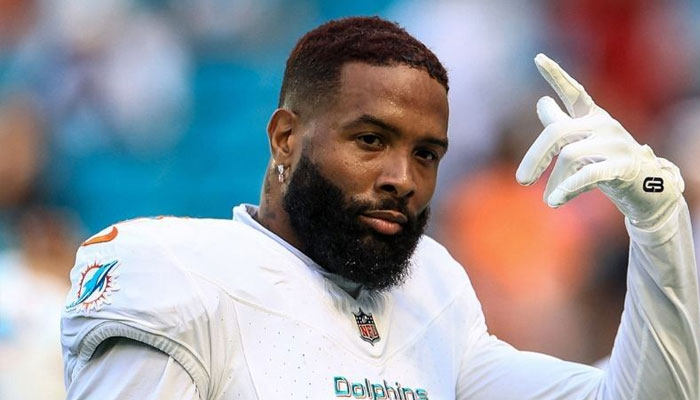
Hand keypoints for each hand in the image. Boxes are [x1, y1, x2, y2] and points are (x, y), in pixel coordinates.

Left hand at [515, 53, 683, 229]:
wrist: (648, 190)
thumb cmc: (609, 164)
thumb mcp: (584, 143)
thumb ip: (562, 123)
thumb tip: (542, 100)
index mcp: (592, 117)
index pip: (574, 92)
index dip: (556, 75)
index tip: (539, 59)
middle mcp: (604, 124)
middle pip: (557, 132)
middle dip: (535, 157)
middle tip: (522, 180)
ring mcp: (615, 143)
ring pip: (569, 155)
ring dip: (555, 181)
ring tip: (548, 200)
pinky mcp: (624, 165)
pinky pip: (588, 173)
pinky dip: (568, 187)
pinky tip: (554, 200)